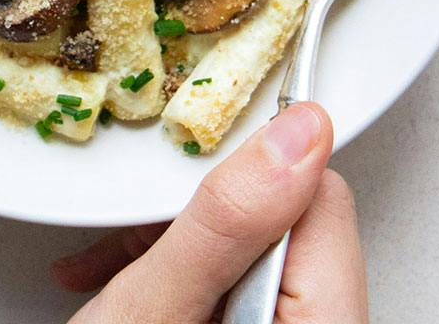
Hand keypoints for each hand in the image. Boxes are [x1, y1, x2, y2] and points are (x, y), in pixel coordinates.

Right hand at [53, 103, 367, 323]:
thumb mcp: (156, 310)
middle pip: (282, 226)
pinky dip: (184, 279)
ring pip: (253, 253)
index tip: (185, 192)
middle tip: (134, 250)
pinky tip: (132, 289)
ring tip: (118, 277)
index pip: (320, 198)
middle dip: (196, 222)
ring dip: (178, 249)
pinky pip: (239, 289)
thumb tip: (300, 133)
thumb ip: (228, 221)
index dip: (246, 178)